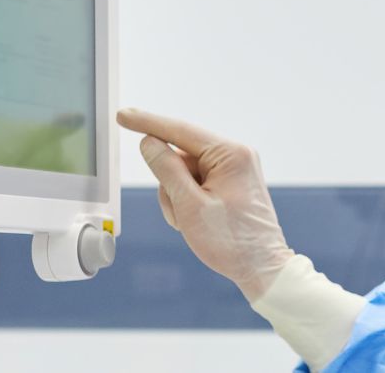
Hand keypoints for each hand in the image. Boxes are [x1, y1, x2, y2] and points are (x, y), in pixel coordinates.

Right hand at [116, 108, 294, 301]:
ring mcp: (234, 170)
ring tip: (194, 222)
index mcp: (231, 154)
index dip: (147, 123)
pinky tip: (200, 222)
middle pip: (180, 158)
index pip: (179, 130)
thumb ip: (166, 169)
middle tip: (182, 215)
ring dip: (178, 199)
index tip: (122, 116)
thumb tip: (150, 142)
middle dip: (171, 187)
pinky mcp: (231, 184)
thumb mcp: (190, 205)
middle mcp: (235, 156)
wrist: (262, 268)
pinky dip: (188, 203)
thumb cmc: (233, 241)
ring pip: (184, 175)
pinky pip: (196, 185)